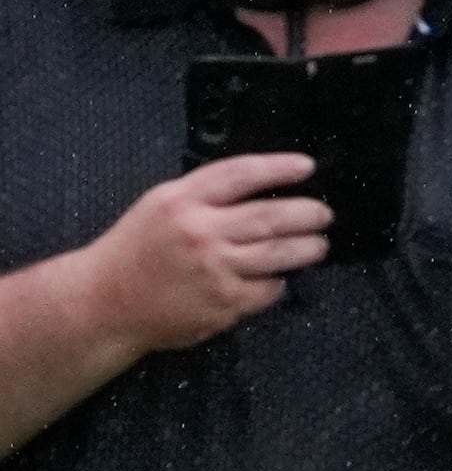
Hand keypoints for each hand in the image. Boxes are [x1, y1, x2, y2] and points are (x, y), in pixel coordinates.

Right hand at [81, 153, 330, 351]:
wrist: (107, 301)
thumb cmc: (138, 250)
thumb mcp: (160, 205)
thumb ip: (205, 196)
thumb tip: (261, 189)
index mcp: (182, 200)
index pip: (241, 174)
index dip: (279, 168)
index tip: (307, 166)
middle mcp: (201, 232)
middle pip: (270, 216)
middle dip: (307, 213)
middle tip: (324, 214)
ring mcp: (215, 270)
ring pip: (278, 254)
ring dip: (307, 248)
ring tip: (319, 244)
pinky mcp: (225, 303)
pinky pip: (267, 289)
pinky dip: (278, 282)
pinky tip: (280, 277)